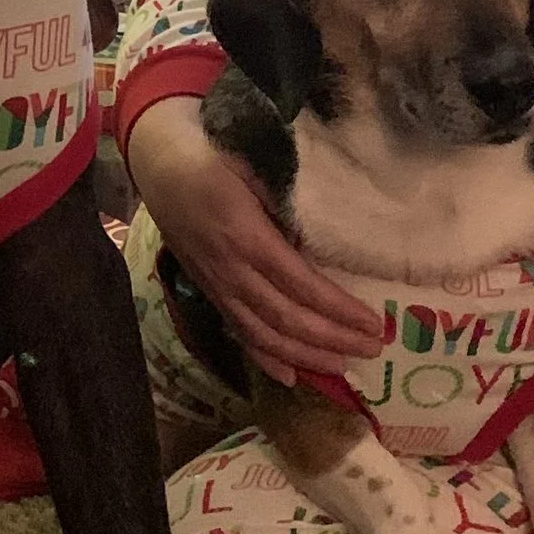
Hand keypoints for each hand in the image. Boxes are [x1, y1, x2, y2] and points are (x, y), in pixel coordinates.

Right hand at [126, 96, 378, 384]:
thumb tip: (321, 234)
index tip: (373, 323)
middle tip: (372, 349)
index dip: (338, 310)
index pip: (301, 285)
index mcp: (247, 236)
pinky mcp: (210, 292)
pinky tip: (291, 376)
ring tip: (343, 365)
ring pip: (263, 334)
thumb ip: (287, 198)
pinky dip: (264, 357)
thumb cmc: (214, 157)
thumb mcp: (255, 166)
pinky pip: (239, 332)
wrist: (160, 166)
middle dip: (331, 339)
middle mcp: (231, 270)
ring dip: (305, 355)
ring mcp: (217, 286)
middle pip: (286, 318)